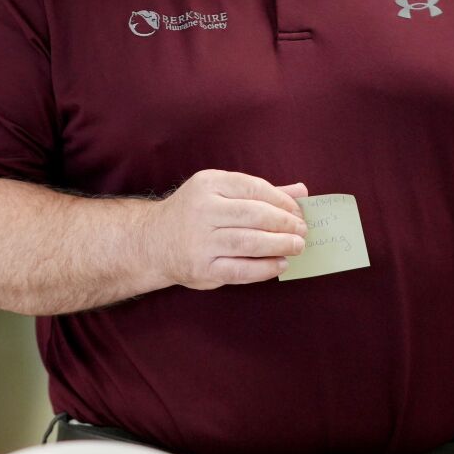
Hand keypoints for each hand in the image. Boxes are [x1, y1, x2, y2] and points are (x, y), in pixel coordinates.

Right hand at [145, 170, 308, 289]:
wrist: (152, 241)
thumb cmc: (194, 213)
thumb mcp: (219, 192)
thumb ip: (260, 192)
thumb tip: (301, 192)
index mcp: (208, 183)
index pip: (253, 187)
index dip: (281, 201)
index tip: (298, 211)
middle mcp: (202, 209)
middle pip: (254, 215)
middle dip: (285, 223)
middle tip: (302, 231)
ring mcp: (200, 240)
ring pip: (250, 243)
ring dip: (280, 245)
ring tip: (297, 246)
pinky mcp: (202, 268)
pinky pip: (241, 270)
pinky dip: (265, 268)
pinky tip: (280, 264)